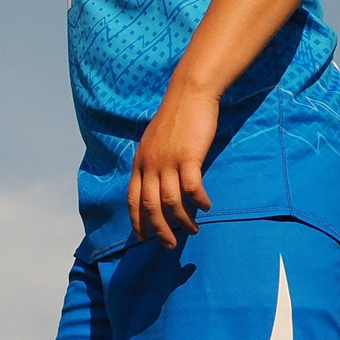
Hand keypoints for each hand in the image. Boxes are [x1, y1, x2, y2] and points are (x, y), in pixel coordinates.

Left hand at [128, 80, 216, 247]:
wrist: (188, 94)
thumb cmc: (175, 117)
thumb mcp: (154, 142)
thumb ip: (154, 162)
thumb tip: (158, 182)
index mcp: (140, 162)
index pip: (133, 199)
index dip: (137, 221)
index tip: (142, 238)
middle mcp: (150, 164)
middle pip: (150, 206)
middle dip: (159, 229)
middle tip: (170, 245)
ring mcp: (168, 161)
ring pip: (170, 201)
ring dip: (182, 219)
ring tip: (193, 229)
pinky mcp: (188, 157)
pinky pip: (192, 188)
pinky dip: (198, 201)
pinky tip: (207, 207)